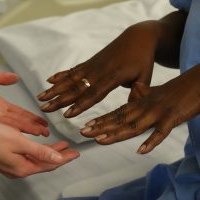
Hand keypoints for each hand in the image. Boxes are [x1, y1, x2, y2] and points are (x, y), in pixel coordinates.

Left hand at [0, 67, 48, 135]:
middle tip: (46, 132)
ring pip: (9, 125)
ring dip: (24, 129)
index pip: (19, 112)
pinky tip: (18, 133)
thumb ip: (2, 78)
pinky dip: (7, 129)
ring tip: (37, 133)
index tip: (43, 121)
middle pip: (18, 121)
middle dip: (32, 126)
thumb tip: (15, 77)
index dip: (31, 117)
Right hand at [0, 117, 79, 177]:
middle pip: (45, 163)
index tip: (76, 153)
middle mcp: (18, 169)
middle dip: (59, 156)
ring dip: (49, 153)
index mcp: (23, 167)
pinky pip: (28, 158)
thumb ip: (40, 151)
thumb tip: (58, 159)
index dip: (65, 157)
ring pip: (37, 160)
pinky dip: (38, 152)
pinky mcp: (6, 160)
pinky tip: (39, 147)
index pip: (51, 163)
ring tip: (60, 147)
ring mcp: (12, 166)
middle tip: (71, 150)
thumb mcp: (19, 142)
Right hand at [37, 23, 157, 117]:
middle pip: (76, 87)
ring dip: (54, 88)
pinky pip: (73, 70)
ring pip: (70, 79)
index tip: (66, 114)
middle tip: (44, 108)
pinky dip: (60, 75)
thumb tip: (132, 110)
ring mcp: (92, 66)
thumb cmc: (143, 59)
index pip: (94, 93)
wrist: (138, 37)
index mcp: (113, 77)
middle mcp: (98, 71)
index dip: (80, 104)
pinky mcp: (89, 63)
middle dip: (59, 99)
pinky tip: (49, 80)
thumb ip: (137, 94)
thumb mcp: (145, 77)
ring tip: (40, 97)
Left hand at [80, 65, 199, 153]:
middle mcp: (145, 107)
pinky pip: (161, 132)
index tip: (86, 125)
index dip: (102, 119)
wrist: (198, 81)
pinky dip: (152, 141)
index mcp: (141, 102)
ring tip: (100, 140)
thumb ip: (144, 93)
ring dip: (116, 133)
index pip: (118, 112)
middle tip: (83, 132)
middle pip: (120, 119)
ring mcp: (158, 113)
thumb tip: (136, 90)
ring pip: (134, 125)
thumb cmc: (176, 89)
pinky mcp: (173, 118)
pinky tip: (141, 150)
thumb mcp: (157, 91)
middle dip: (101, 127)